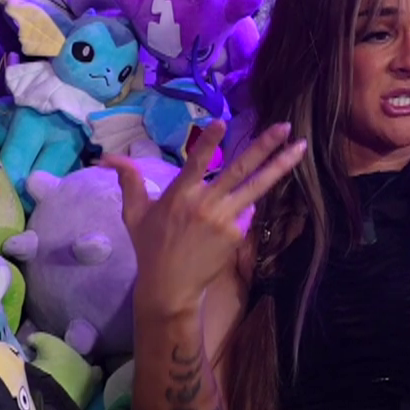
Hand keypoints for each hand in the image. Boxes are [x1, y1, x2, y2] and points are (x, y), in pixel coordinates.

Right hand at [103, 119, 306, 317]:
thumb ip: (129, 182)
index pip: (196, 162)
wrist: (170, 286)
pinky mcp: (237, 234)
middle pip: (239, 170)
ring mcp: (224, 219)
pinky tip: (232, 217)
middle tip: (286, 126)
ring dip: (281, 166)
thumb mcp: (134, 214)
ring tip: (301, 147)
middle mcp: (205, 204)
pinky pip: (247, 212)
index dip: (209, 142)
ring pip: (257, 187)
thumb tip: (108, 158)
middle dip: (264, 146)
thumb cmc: (150, 247)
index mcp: (179, 195)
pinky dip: (245, 208)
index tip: (223, 122)